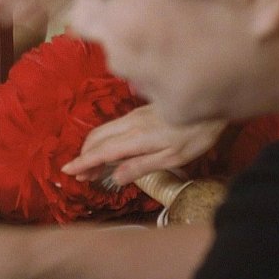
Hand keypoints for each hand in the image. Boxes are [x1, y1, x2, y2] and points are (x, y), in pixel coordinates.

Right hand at [61, 104, 226, 185]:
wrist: (210, 101)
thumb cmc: (196, 133)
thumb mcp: (172, 158)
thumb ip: (141, 166)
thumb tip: (115, 178)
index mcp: (136, 138)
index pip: (101, 151)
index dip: (83, 162)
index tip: (67, 171)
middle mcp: (130, 125)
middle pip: (96, 139)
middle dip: (84, 157)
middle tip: (80, 176)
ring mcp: (134, 117)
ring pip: (102, 132)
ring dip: (92, 149)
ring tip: (91, 167)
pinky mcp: (140, 114)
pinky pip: (113, 128)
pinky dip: (103, 141)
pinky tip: (108, 151)